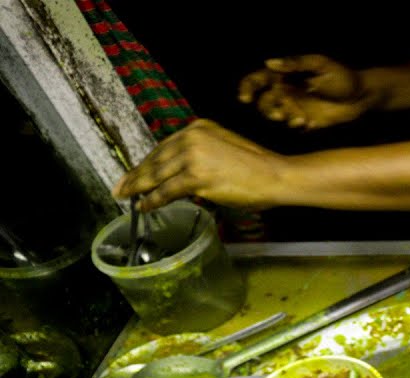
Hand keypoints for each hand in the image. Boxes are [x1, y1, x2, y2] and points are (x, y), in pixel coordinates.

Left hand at [113, 119, 286, 210]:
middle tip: (121, 186)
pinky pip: (166, 190)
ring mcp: (192, 156)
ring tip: (126, 196)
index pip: (164, 146)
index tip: (136, 171)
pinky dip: (153, 200)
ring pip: (157, 175)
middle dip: (136, 175)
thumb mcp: (226, 148)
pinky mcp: (195, 176)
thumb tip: (184, 173)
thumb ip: (203, 153)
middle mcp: (191, 137)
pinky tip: (144, 206)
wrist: (275, 175)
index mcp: (198, 128)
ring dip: (139, 187)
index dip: (147, 162)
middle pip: (156, 159)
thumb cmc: (258, 168)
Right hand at [238, 54, 376, 129]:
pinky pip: (291, 125)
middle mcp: (285, 91)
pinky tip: (308, 122)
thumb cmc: (342, 76)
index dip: (248, 87)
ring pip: (274, 115)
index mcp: (285, 75)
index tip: (245, 98)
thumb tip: (269, 62)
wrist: (362, 96)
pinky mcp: (304, 122)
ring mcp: (294, 108)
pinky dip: (294, 125)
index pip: (258, 80)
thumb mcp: (321, 64)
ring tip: (299, 118)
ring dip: (281, 117)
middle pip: (263, 101)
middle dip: (266, 108)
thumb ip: (296, 63)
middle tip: (278, 113)